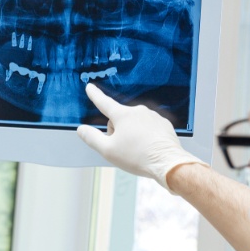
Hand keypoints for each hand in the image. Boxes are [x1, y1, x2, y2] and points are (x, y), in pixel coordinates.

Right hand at [77, 84, 206, 190]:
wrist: (167, 163)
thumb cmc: (138, 157)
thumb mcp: (108, 150)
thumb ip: (92, 138)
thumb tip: (81, 129)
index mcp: (123, 115)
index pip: (104, 103)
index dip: (95, 95)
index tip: (90, 87)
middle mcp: (138, 111)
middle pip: (120, 119)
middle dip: (118, 131)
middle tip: (123, 149)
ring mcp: (153, 116)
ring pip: (135, 124)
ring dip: (133, 135)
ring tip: (139, 151)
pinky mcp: (163, 124)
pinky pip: (149, 128)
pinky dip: (146, 137)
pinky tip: (149, 149)